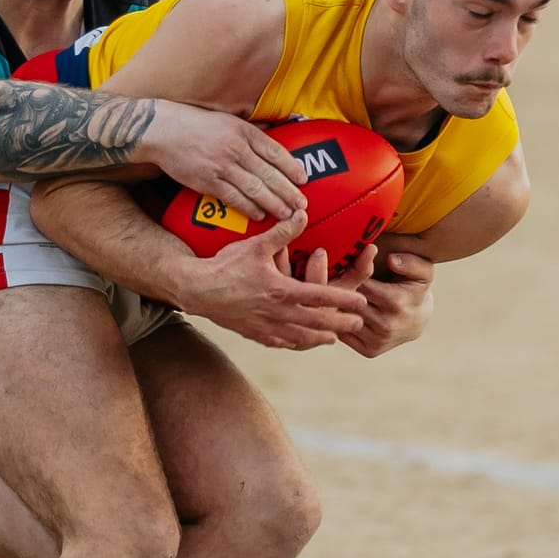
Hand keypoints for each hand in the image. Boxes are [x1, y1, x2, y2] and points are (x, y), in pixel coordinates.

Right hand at [141, 102, 305, 222]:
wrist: (163, 131)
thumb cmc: (195, 124)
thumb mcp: (227, 119)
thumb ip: (250, 129)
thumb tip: (274, 129)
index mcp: (243, 131)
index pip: (275, 151)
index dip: (292, 167)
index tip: (304, 179)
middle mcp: (236, 148)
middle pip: (270, 173)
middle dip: (289, 191)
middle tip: (302, 205)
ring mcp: (222, 166)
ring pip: (255, 189)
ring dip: (274, 204)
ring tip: (287, 214)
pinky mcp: (207, 181)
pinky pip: (233, 198)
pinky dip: (249, 208)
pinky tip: (260, 215)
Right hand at [173, 211, 368, 350]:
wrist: (196, 289)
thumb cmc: (225, 265)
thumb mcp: (256, 245)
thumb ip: (282, 232)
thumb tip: (302, 213)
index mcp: (282, 291)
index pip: (322, 297)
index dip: (344, 300)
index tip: (362, 302)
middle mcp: (277, 313)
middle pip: (317, 323)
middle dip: (340, 323)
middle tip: (357, 323)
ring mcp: (265, 326)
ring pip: (300, 337)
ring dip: (319, 338)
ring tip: (333, 338)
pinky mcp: (253, 333)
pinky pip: (279, 343)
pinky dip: (294, 344)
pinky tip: (299, 343)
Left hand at [339, 250, 434, 358]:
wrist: (418, 321)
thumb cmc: (415, 289)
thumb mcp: (422, 272)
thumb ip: (410, 263)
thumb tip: (391, 260)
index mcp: (396, 302)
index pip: (361, 284)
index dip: (349, 274)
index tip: (342, 266)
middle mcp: (386, 325)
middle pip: (349, 303)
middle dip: (338, 290)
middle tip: (329, 278)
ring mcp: (377, 341)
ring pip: (344, 319)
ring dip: (334, 306)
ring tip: (329, 293)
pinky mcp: (369, 351)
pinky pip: (344, 333)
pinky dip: (337, 322)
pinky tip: (335, 310)